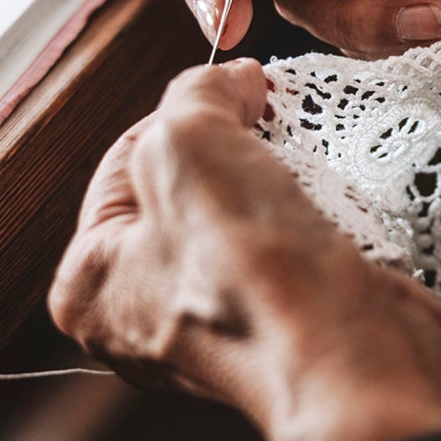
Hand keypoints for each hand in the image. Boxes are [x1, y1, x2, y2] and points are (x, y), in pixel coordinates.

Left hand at [51, 61, 440, 440]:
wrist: (353, 359)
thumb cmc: (254, 274)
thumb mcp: (191, 139)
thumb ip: (196, 92)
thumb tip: (231, 81)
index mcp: (88, 286)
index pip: (125, 158)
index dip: (187, 114)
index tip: (237, 93)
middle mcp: (141, 319)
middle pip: (187, 187)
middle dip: (236, 150)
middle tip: (270, 136)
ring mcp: (214, 331)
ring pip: (245, 215)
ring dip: (282, 183)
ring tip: (304, 182)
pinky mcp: (284, 331)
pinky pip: (291, 250)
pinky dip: (314, 221)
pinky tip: (331, 217)